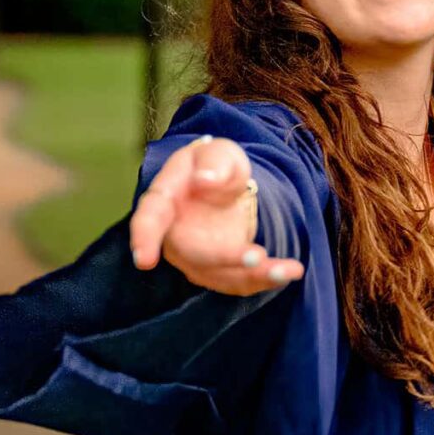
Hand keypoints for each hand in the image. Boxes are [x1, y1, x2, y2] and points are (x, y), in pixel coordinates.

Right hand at [128, 134, 305, 295]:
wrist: (225, 188)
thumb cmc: (213, 166)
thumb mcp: (217, 152)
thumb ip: (213, 161)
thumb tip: (204, 179)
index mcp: (166, 201)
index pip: (149, 219)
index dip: (144, 239)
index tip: (144, 260)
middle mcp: (175, 236)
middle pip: (192, 255)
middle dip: (224, 259)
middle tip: (258, 255)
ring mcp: (196, 258)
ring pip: (220, 275)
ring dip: (254, 276)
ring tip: (288, 269)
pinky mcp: (219, 271)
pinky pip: (239, 282)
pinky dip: (265, 280)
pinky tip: (290, 271)